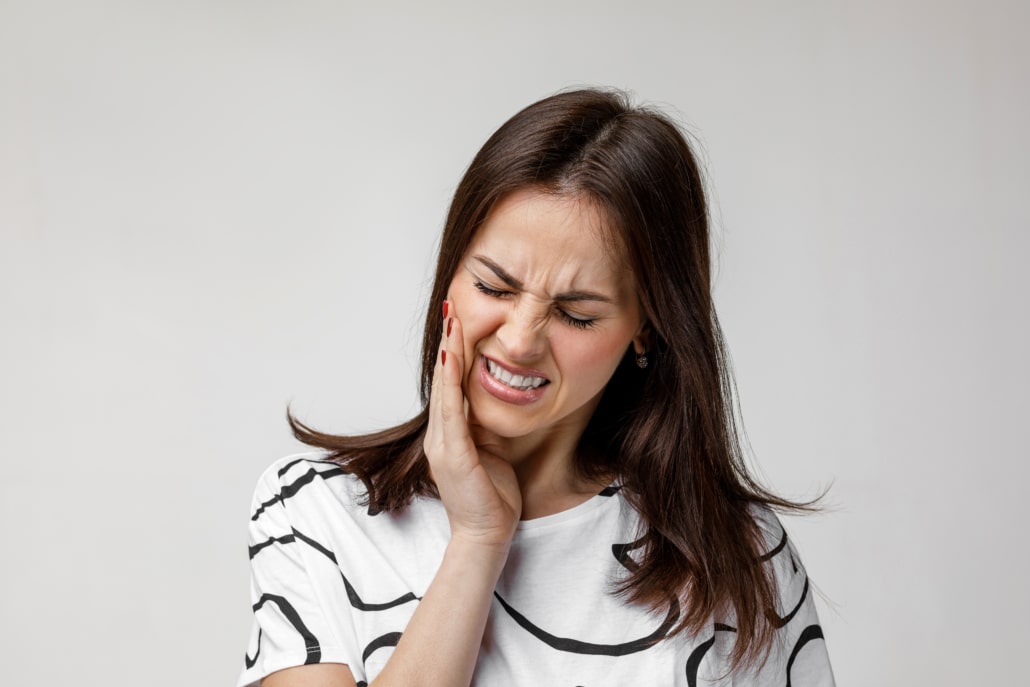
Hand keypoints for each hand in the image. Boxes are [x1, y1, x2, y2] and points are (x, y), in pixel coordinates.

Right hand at [423, 302, 521, 549]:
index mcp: (449, 434)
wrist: (487, 535)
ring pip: (445, 389)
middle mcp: (439, 435)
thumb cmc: (492, 496)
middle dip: (448, 341)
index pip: (450, 384)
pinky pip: (451, 412)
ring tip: (451, 322)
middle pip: (444, 379)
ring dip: (448, 353)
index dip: (453, 351)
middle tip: (451, 307)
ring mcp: (442, 444)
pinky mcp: (453, 455)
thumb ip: (484, 425)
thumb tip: (492, 397)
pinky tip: (451, 358)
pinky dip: (451, 383)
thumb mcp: (491, 450)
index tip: (458, 320)